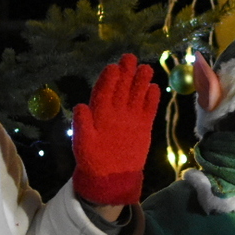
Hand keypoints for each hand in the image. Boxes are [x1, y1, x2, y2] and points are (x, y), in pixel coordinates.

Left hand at [72, 54, 159, 205]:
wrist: (111, 176)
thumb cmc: (93, 159)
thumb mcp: (83, 144)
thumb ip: (82, 125)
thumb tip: (80, 106)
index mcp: (99, 112)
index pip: (104, 91)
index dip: (108, 79)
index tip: (112, 68)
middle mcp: (115, 110)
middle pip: (121, 87)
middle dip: (125, 72)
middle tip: (130, 58)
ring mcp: (130, 116)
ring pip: (136, 94)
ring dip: (140, 81)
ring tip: (146, 69)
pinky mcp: (143, 124)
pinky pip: (149, 109)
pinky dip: (152, 99)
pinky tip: (154, 88)